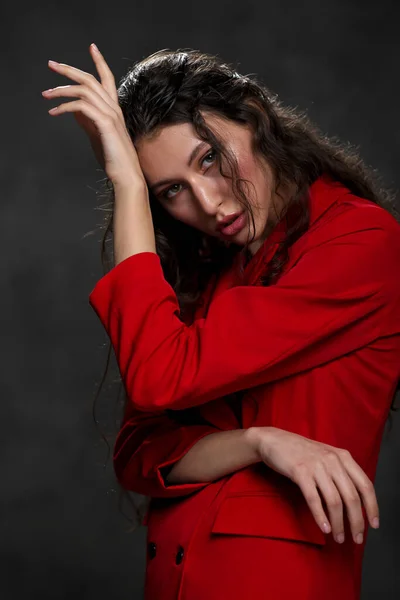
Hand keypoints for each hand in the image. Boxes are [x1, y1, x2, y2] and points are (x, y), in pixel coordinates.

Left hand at [42, 43, 146, 189]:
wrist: (126, 174)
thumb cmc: (113, 158)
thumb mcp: (97, 135)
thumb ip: (87, 120)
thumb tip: (73, 109)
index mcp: (114, 109)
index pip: (107, 79)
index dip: (100, 61)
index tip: (92, 47)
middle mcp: (114, 108)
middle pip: (90, 79)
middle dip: (69, 70)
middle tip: (51, 64)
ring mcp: (111, 115)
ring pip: (84, 90)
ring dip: (61, 91)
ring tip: (46, 96)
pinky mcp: (105, 124)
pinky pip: (82, 107)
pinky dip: (65, 107)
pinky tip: (55, 112)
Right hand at [248, 426, 379, 544]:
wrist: (275, 440)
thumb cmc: (302, 452)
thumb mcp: (327, 456)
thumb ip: (342, 473)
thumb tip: (357, 503)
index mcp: (343, 456)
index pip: (365, 485)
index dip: (372, 507)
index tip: (374, 525)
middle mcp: (333, 460)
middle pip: (352, 497)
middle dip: (357, 522)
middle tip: (357, 539)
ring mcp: (316, 465)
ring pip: (334, 501)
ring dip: (339, 524)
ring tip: (339, 537)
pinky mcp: (300, 472)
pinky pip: (314, 499)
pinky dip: (321, 516)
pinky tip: (325, 528)